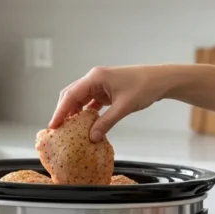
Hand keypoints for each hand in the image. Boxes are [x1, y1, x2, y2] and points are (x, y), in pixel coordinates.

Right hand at [48, 65, 168, 140]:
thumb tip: (91, 137)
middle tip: (57, 129)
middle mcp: (94, 79)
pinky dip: (85, 113)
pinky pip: (90, 102)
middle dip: (63, 112)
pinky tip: (83, 124)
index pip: (71, 95)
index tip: (54, 125)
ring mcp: (100, 84)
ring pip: (79, 99)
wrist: (161, 80)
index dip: (60, 111)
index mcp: (96, 77)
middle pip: (71, 95)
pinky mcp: (105, 91)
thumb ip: (106, 122)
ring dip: (74, 113)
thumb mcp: (124, 107)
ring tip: (68, 129)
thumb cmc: (145, 87)